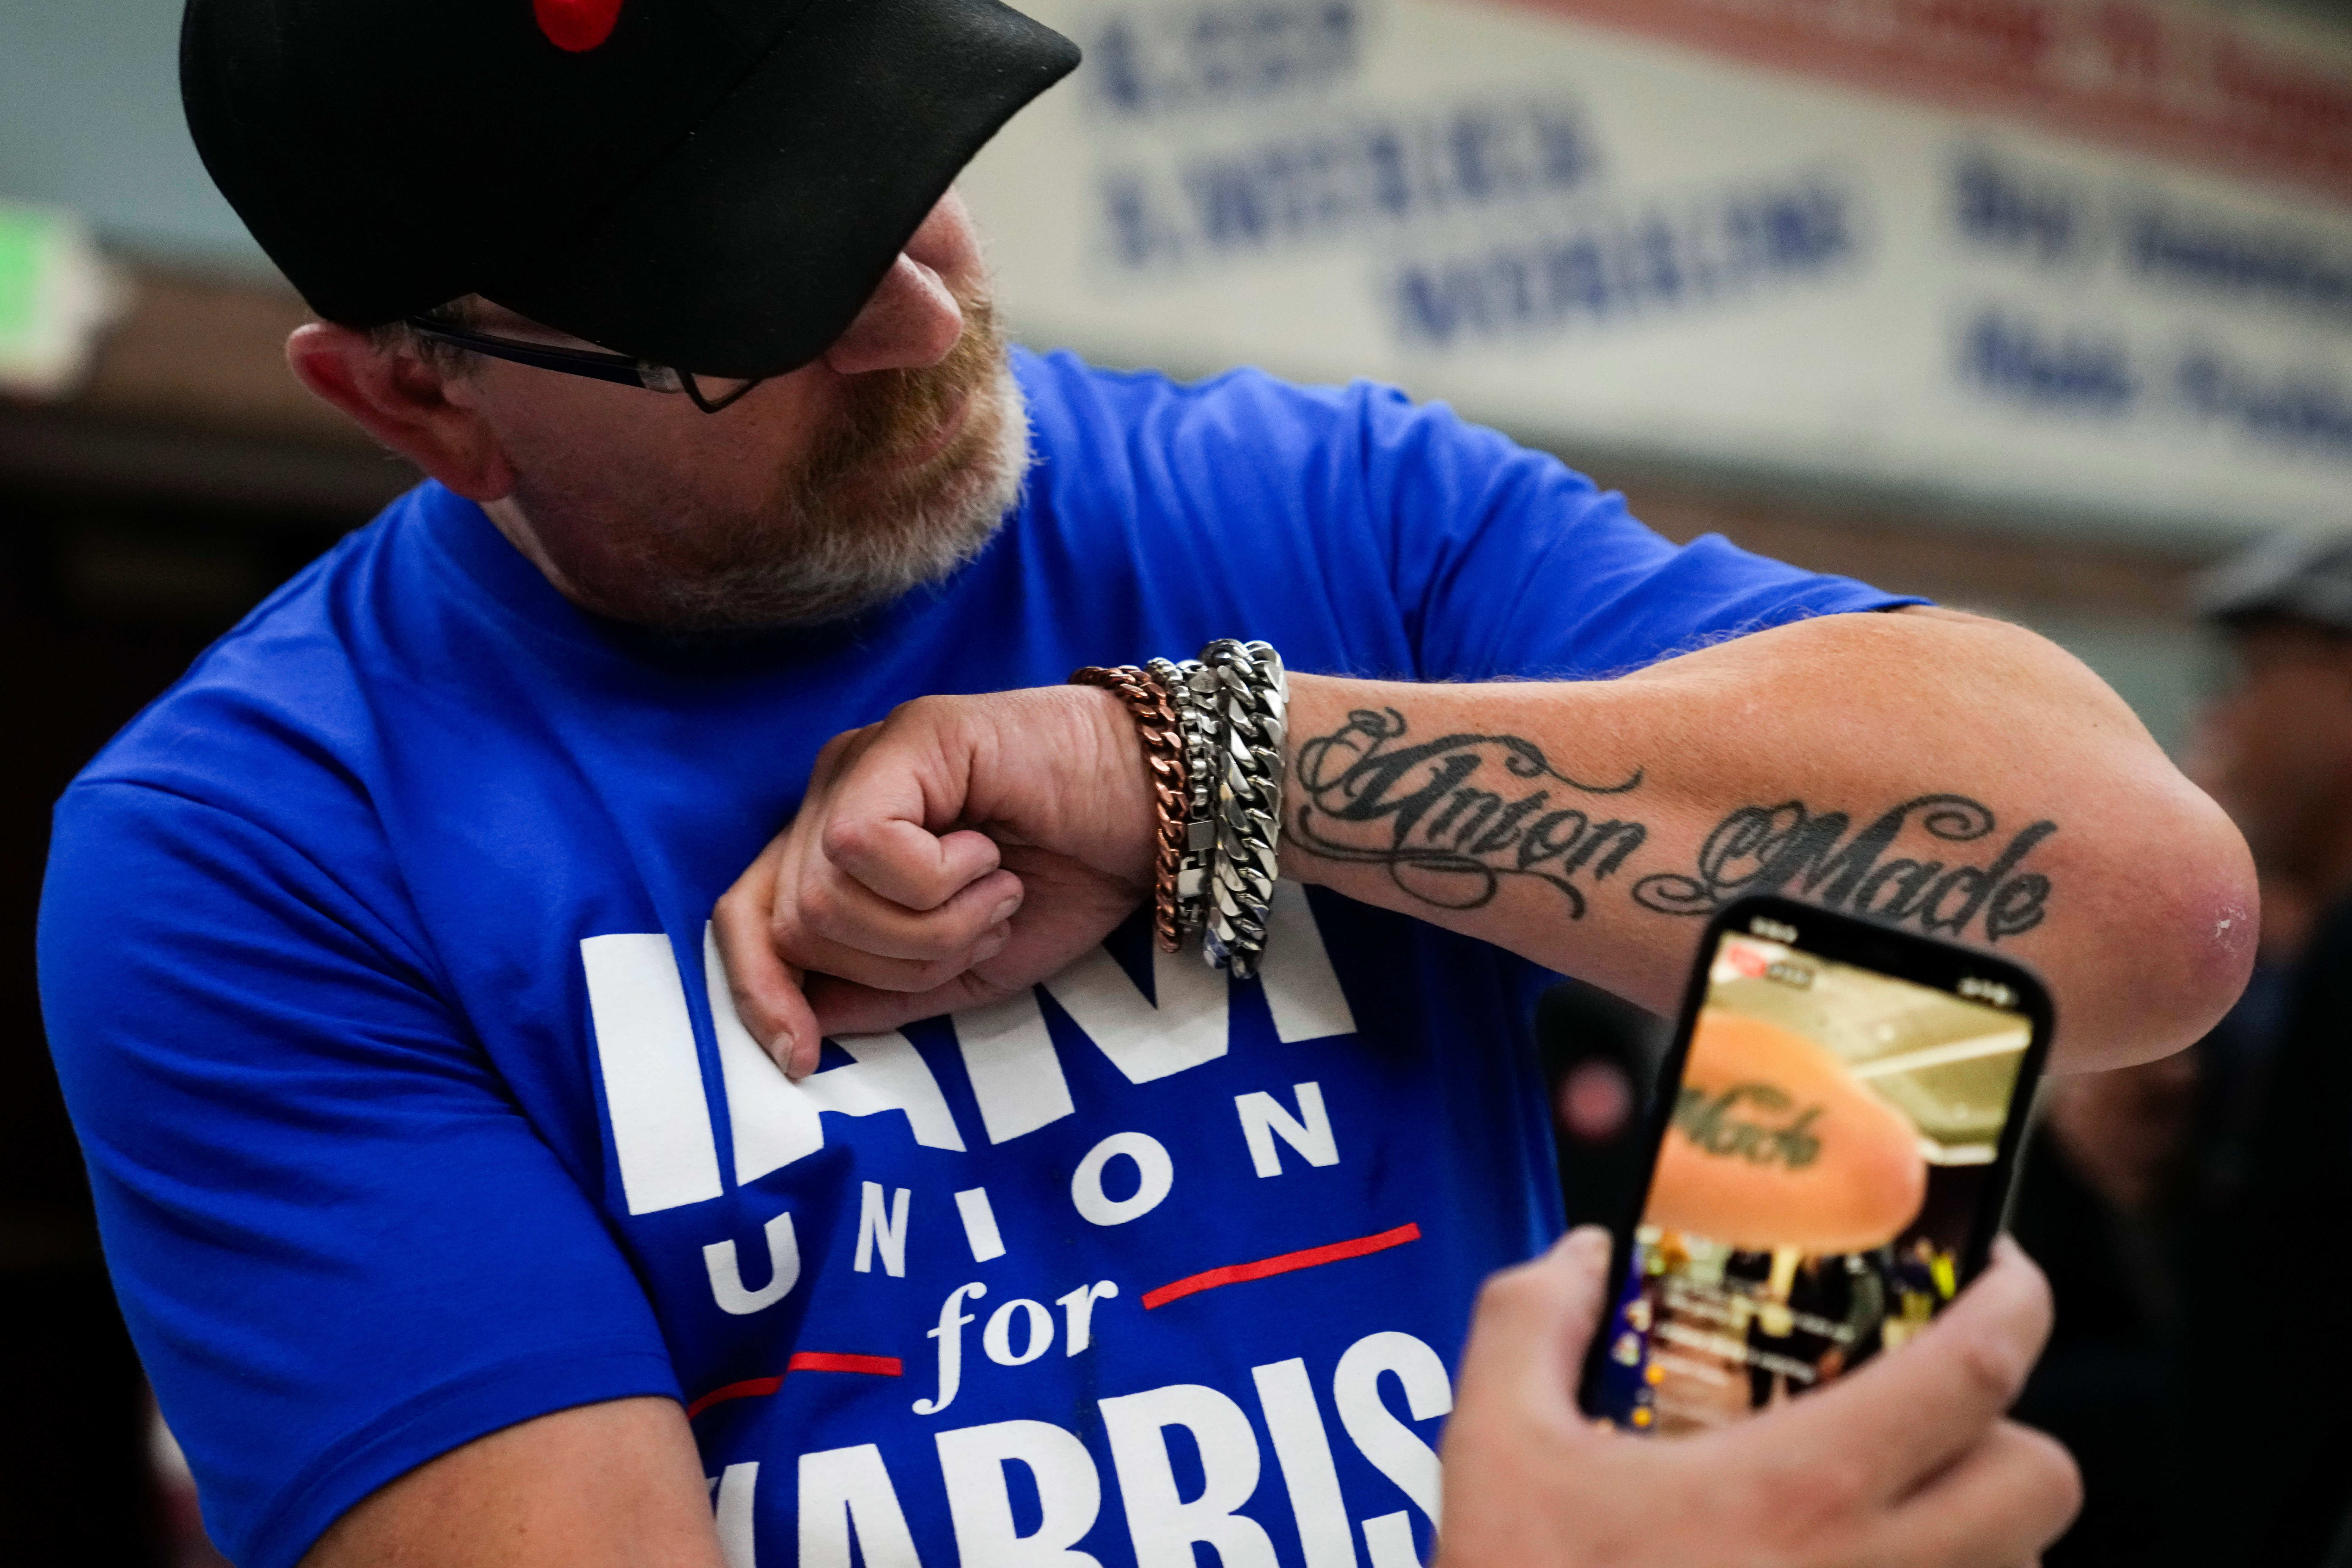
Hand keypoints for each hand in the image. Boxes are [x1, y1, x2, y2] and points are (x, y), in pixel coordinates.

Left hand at [713, 687, 1155, 1074]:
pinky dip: (936, 882)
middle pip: (791, 924)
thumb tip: (811, 1020)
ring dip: (927, 927)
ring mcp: (863, 761)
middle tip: (982, 932)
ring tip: (996, 895)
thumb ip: (884, 993)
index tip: (802, 1059)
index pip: (747, 920)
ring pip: (822, 897)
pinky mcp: (903, 737)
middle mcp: (833, 796)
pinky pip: (860, 846)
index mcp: (838, 848)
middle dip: (894, 964)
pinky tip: (991, 858)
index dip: (759, 994)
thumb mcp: (967, 968)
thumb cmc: (1067, 882)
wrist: (1155, 815)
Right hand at [1436, 1230, 2079, 1567]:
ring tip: (1891, 1508)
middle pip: (2044, 1481)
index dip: (2016, 1298)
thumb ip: (1533, 1322)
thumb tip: (1582, 1256)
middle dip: (2009, 1428)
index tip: (1999, 1267)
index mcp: (1803, 1486)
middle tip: (1934, 1405)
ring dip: (1981, 1527)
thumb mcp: (1496, 1446)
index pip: (1979, 1366)